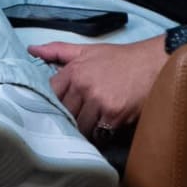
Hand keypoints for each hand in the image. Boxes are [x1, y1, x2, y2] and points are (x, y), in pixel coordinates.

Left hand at [30, 39, 162, 136]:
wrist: (155, 63)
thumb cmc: (122, 59)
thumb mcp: (88, 50)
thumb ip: (58, 51)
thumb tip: (32, 50)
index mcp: (74, 71)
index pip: (51, 95)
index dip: (52, 104)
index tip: (51, 111)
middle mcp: (84, 86)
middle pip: (64, 114)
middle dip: (68, 120)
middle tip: (69, 125)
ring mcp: (99, 101)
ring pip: (80, 126)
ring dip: (84, 130)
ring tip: (89, 128)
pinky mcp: (114, 115)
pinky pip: (99, 134)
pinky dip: (100, 136)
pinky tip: (104, 130)